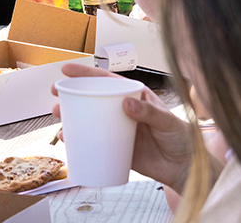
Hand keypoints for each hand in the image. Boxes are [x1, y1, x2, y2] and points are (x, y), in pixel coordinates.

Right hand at [51, 63, 192, 191]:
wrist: (185, 169)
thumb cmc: (182, 140)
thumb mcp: (168, 121)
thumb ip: (149, 112)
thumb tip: (126, 104)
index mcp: (134, 96)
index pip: (106, 80)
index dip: (85, 73)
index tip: (66, 71)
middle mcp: (122, 110)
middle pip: (92, 97)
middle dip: (71, 94)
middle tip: (55, 94)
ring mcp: (117, 129)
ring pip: (89, 118)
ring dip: (70, 116)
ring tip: (58, 116)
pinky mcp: (115, 147)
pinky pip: (92, 141)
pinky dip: (78, 140)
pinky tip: (67, 139)